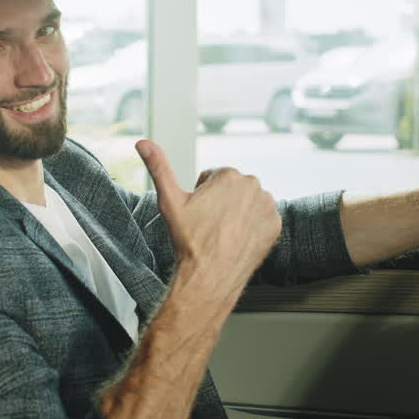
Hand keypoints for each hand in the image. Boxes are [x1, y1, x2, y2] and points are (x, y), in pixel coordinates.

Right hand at [136, 140, 280, 297]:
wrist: (210, 275)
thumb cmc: (190, 240)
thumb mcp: (169, 201)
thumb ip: (158, 167)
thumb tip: (142, 143)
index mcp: (229, 175)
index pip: (214, 178)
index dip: (203, 196)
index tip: (199, 214)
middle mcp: (253, 185)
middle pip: (233, 189)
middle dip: (222, 202)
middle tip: (210, 225)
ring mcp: (267, 205)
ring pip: (249, 202)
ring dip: (239, 212)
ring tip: (224, 233)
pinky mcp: (276, 224)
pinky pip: (263, 218)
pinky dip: (253, 226)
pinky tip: (238, 238)